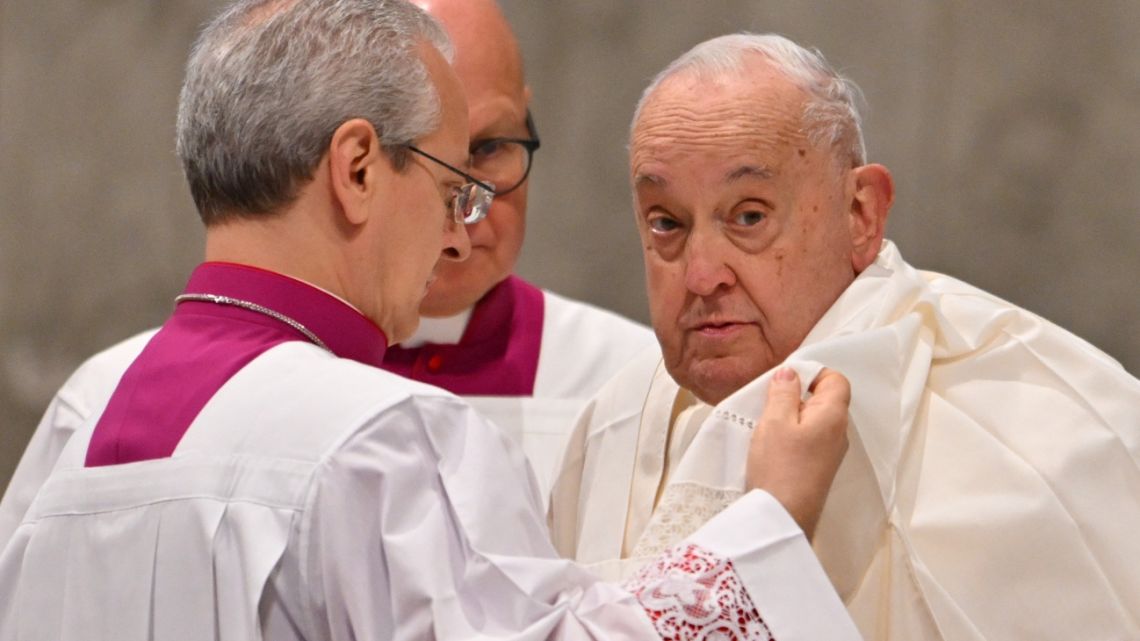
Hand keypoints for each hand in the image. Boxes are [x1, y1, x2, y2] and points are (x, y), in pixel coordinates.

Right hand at [745, 367, 850, 539]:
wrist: (783, 518)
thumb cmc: (780, 467)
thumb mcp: (774, 421)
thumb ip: (783, 392)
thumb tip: (791, 373)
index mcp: (834, 415)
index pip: (835, 379)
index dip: (812, 373)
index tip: (785, 380)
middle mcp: (839, 433)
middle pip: (824, 400)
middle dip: (796, 395)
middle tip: (768, 402)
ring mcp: (830, 454)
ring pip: (813, 421)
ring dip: (790, 417)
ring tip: (766, 425)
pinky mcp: (818, 470)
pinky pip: (808, 441)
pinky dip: (791, 436)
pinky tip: (771, 446)